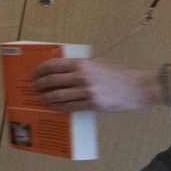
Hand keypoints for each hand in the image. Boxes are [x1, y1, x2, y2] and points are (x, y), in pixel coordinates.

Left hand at [31, 57, 157, 111]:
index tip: (34, 74)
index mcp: (82, 63)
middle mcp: (82, 76)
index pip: (53, 65)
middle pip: (52, 80)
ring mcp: (87, 90)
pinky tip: (54, 107)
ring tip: (41, 99)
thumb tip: (59, 71)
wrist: (137, 87)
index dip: (40, 70)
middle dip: (39, 84)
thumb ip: (80, 66)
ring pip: (58, 95)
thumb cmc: (117, 74)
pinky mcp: (92, 104)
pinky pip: (70, 106)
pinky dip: (59, 107)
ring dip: (46, 97)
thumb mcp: (97, 64)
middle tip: (34, 87)